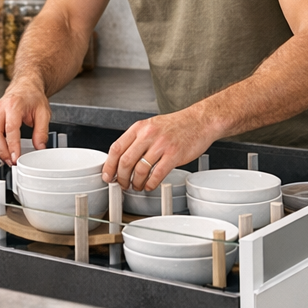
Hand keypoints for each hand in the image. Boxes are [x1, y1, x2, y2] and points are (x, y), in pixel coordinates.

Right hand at [0, 81, 50, 163]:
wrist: (25, 87)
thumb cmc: (32, 97)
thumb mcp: (44, 113)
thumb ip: (42, 131)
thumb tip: (39, 147)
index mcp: (14, 105)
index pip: (10, 128)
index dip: (12, 146)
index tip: (16, 158)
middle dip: (2, 152)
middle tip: (11, 161)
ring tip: (6, 157)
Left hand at [103, 111, 217, 190]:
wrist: (200, 121)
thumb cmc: (176, 125)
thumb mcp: (151, 126)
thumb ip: (137, 139)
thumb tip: (121, 158)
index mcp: (140, 127)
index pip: (116, 148)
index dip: (109, 165)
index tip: (107, 175)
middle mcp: (148, 135)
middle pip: (125, 161)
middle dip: (121, 177)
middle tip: (122, 184)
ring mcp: (161, 145)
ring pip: (140, 170)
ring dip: (135, 183)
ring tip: (136, 186)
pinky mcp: (174, 155)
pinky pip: (157, 174)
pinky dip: (150, 184)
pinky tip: (149, 185)